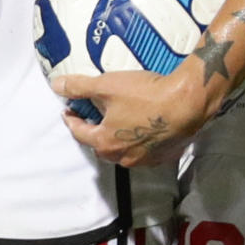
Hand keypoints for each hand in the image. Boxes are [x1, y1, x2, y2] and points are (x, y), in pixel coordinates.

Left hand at [54, 69, 210, 168]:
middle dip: (94, 133)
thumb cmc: (145, 95)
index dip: (71, 120)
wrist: (187, 103)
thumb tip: (56, 85)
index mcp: (105, 142)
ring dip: (117, 139)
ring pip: (123, 152)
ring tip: (118, 122)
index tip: (68, 111)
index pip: (79, 133)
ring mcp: (146, 159)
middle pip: (101, 146)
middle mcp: (123, 157)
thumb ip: (79, 86)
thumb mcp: (107, 85)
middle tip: (93, 116)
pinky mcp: (165, 156)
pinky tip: (142, 128)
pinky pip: (145, 151)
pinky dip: (139, 141)